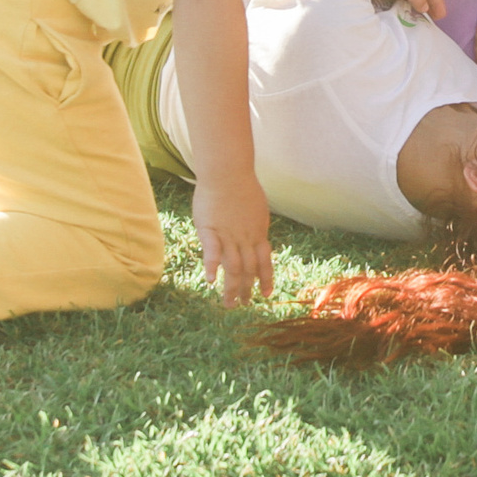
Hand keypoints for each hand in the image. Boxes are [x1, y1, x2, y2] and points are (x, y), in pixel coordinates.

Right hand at [193, 172, 275, 305]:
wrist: (227, 171)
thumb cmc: (240, 184)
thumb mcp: (256, 208)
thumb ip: (255, 225)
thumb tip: (256, 234)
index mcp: (258, 232)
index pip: (264, 261)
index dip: (266, 278)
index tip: (267, 294)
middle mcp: (245, 238)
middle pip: (248, 269)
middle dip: (247, 289)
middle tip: (242, 305)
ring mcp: (228, 235)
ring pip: (232, 267)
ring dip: (232, 288)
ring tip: (229, 304)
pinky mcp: (210, 229)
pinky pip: (212, 251)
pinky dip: (211, 266)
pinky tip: (209, 281)